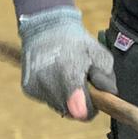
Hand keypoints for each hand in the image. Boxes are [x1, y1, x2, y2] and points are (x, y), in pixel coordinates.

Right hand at [18, 6, 116, 120]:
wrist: (47, 28)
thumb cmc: (77, 42)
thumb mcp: (98, 53)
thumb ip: (106, 75)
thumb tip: (109, 94)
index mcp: (68, 71)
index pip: (81, 108)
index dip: (91, 110)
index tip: (96, 104)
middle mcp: (48, 81)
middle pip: (71, 111)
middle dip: (81, 102)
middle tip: (84, 84)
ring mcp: (36, 86)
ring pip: (58, 107)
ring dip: (67, 99)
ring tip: (69, 77)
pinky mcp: (28, 89)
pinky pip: (47, 100)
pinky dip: (55, 94)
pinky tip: (57, 77)